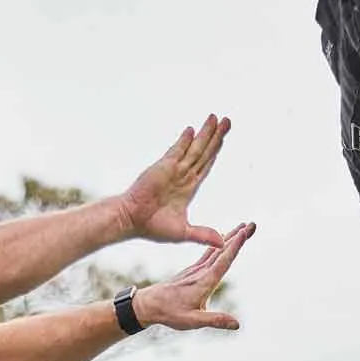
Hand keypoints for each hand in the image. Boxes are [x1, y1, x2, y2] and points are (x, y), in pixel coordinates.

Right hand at [123, 116, 231, 245]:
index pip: (205, 166)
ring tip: (216, 117)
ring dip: (205, 133)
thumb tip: (221, 243)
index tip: (224, 138)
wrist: (131, 221)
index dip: (215, 152)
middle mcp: (182, 176)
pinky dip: (184, 140)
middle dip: (216, 136)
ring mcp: (172, 170)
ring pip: (194, 149)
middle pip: (203, 152)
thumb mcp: (183, 233)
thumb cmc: (153, 227)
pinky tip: (192, 130)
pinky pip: (176, 150)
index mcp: (188, 189)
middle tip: (228, 120)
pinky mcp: (162, 167)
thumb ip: (202, 234)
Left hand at [134, 223, 255, 331]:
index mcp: (204, 282)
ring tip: (244, 226)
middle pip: (223, 251)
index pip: (222, 262)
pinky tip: (224, 237)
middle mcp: (201, 272)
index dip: (234, 247)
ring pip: (216, 250)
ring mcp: (196, 269)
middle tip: (253, 224)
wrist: (149, 304)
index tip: (244, 232)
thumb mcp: (193, 321)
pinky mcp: (192, 270)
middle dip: (238, 237)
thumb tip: (237, 325)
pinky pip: (209, 253)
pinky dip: (219, 243)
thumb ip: (215, 320)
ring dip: (231, 237)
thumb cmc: (170, 314)